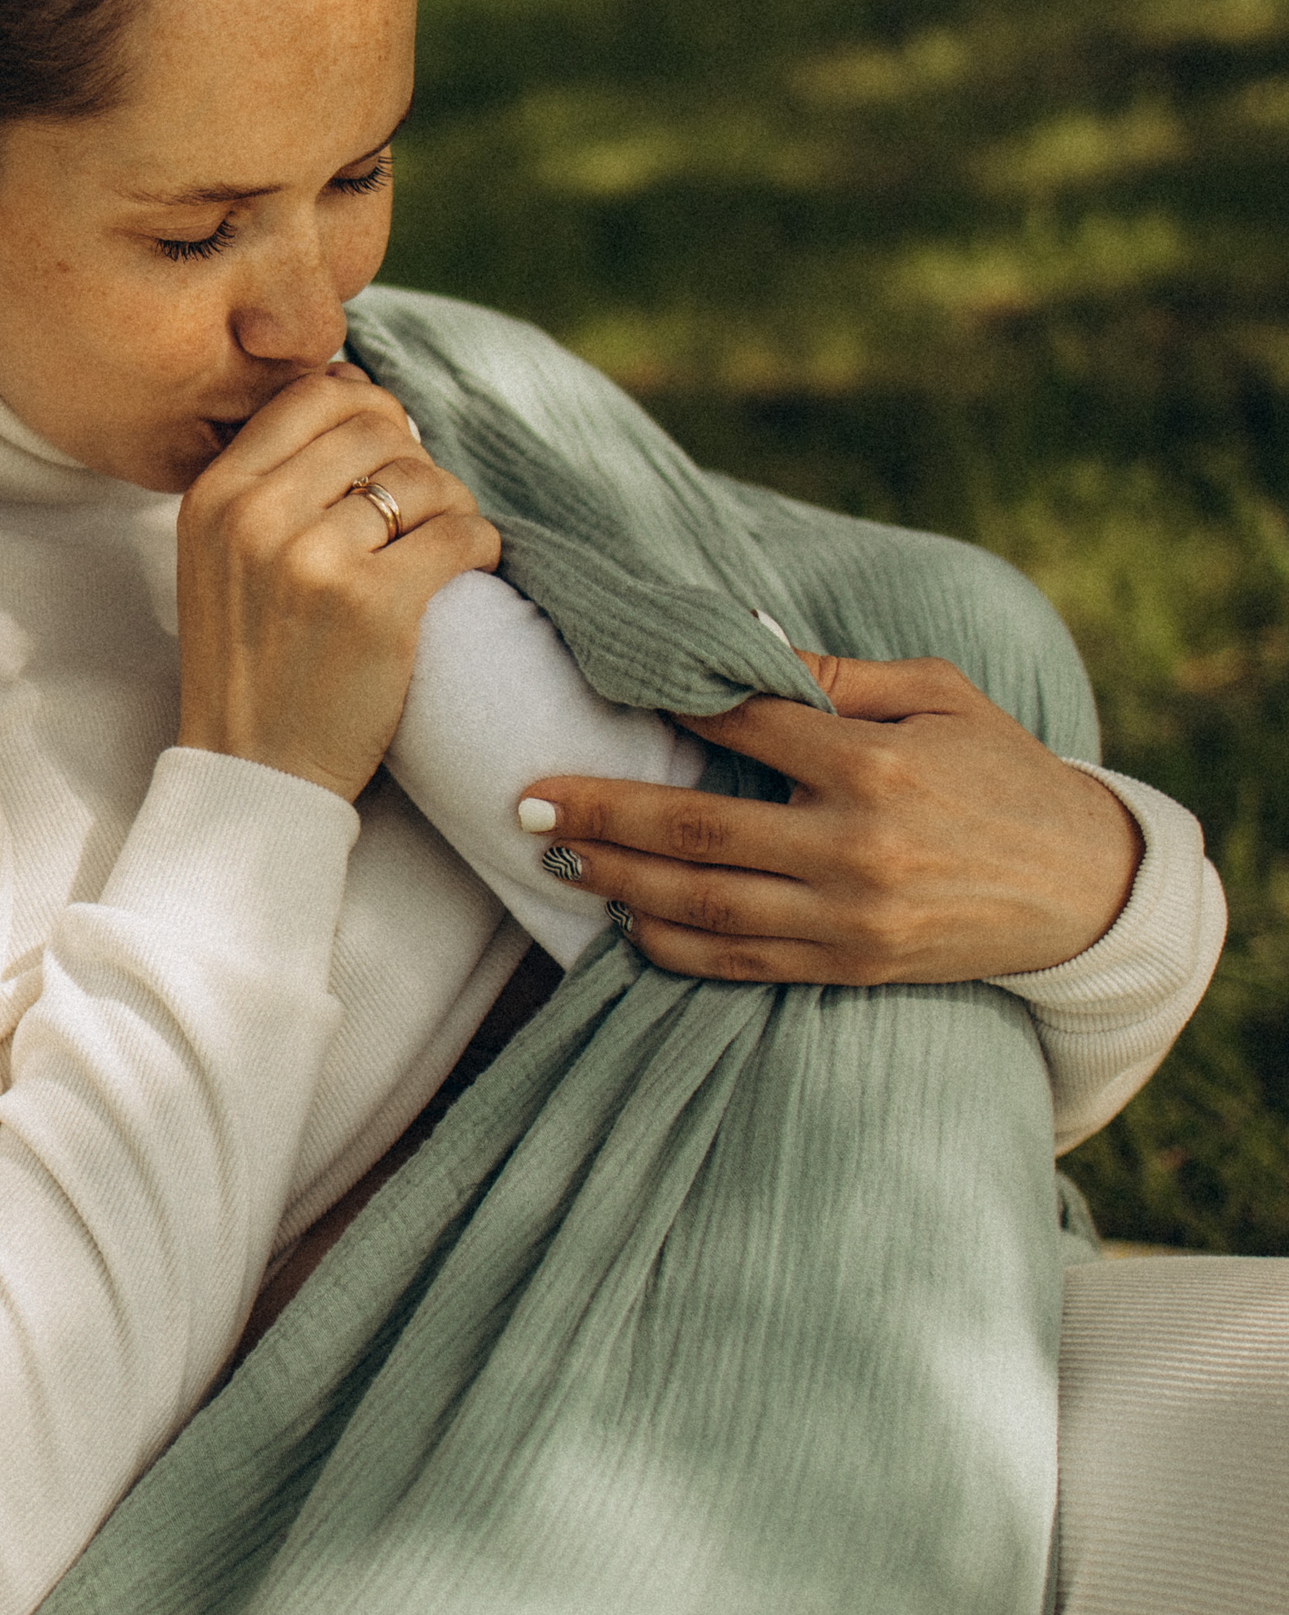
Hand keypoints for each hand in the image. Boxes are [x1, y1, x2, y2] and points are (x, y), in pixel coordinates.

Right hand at [177, 363, 499, 802]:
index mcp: (215, 496)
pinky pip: (460, 532)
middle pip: (376, 429)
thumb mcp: (221, 556)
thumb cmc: (250, 662)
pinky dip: (478, 546)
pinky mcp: (376, 607)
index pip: (311, 395)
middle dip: (412, 461)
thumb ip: (270, 477)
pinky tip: (465, 570)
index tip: (382, 455)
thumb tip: (355, 385)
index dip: (365, 413)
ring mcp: (314, 560)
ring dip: (450, 506)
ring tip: (438, 547)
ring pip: (423, 478)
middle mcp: (256, 517)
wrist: (253, 773)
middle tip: (418, 511)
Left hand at [521, 651, 1142, 984]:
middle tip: (529, 798)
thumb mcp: (944, 695)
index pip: (746, 728)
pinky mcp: (849, 966)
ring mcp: (847, 917)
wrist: (1085, 888)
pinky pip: (738, 964)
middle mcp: (854, 846)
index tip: (608, 688)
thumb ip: (843, 677)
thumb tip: (745, 648)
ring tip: (554, 855)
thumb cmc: (1007, 772)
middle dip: (603, 815)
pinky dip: (671, 946)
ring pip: (703, 906)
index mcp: (875, 764)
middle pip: (697, 832)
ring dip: (617, 883)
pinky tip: (621, 922)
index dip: (673, 709)